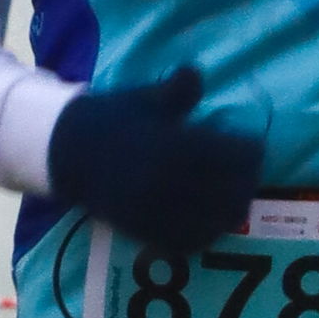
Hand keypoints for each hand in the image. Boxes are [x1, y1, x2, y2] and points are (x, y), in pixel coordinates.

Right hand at [49, 67, 267, 249]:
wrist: (65, 151)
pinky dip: (207, 234)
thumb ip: (177, 90)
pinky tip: (211, 221)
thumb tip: (197, 75)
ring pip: (215, 220)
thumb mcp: (145, 99)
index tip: (253, 146)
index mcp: (173, 145)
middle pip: (232, 190)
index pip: (234, 156)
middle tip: (248, 173)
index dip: (250, 152)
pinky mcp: (145, 231)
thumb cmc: (112, 119)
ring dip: (231, 209)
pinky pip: (188, 242)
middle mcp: (168, 182)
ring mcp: (158, 211)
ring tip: (234, 197)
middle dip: (246, 181)